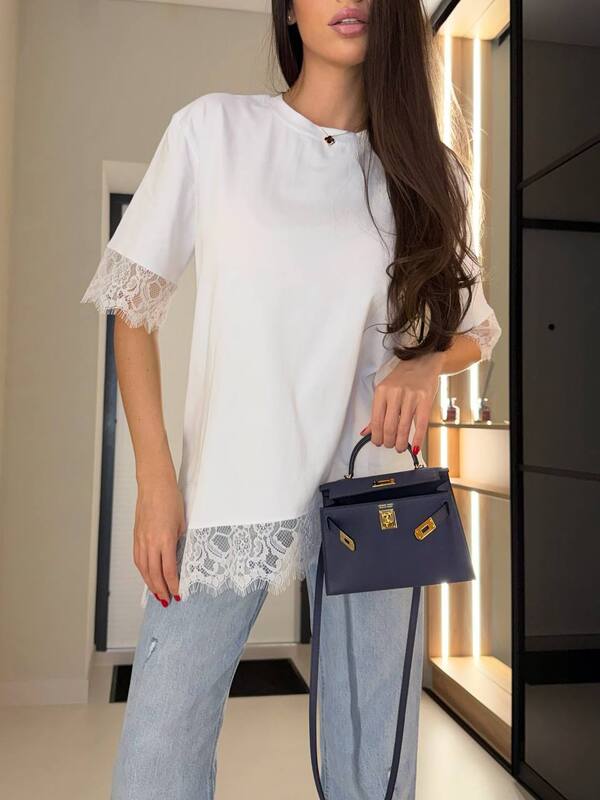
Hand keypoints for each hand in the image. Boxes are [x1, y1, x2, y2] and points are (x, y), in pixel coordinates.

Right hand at [133, 478, 185, 605]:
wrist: (155, 486)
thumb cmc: (170, 500)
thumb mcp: (181, 523)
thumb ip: (178, 542)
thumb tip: (177, 558)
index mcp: (165, 540)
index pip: (168, 570)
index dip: (173, 584)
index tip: (178, 593)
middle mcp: (150, 543)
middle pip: (154, 574)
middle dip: (161, 589)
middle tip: (166, 600)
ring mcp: (141, 540)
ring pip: (143, 569)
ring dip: (150, 583)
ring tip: (156, 594)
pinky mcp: (136, 536)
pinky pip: (137, 559)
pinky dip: (142, 571)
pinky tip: (147, 576)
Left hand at [359, 352, 444, 455]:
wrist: (422, 362)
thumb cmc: (402, 378)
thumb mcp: (385, 391)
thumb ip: (377, 412)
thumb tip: (366, 432)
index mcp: (382, 391)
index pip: (376, 420)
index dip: (376, 436)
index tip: (377, 443)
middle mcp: (395, 393)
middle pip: (389, 426)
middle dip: (388, 441)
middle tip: (389, 446)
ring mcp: (410, 396)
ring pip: (403, 427)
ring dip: (400, 442)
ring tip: (399, 447)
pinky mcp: (425, 399)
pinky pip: (420, 424)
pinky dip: (417, 438)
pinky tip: (415, 446)